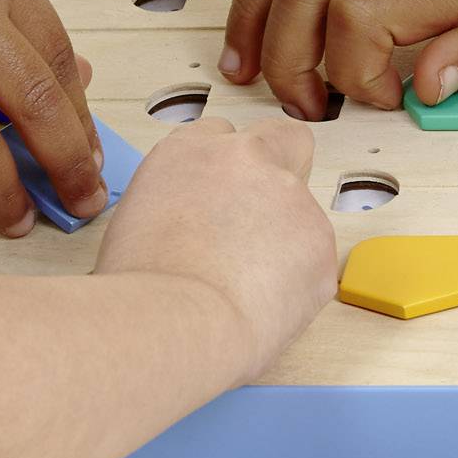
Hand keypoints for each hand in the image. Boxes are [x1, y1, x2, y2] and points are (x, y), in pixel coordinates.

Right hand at [92, 116, 336, 380]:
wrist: (175, 320)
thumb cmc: (140, 287)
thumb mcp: (137, 220)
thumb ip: (179, 205)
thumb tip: (195, 230)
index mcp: (190, 151)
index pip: (222, 137)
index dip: (227, 174)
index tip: (223, 203)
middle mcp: (244, 159)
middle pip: (285, 141)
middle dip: (285, 169)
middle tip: (265, 223)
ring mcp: (289, 195)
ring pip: (303, 213)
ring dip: (286, 243)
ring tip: (247, 291)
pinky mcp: (320, 240)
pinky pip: (315, 262)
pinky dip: (298, 285)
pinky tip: (264, 307)